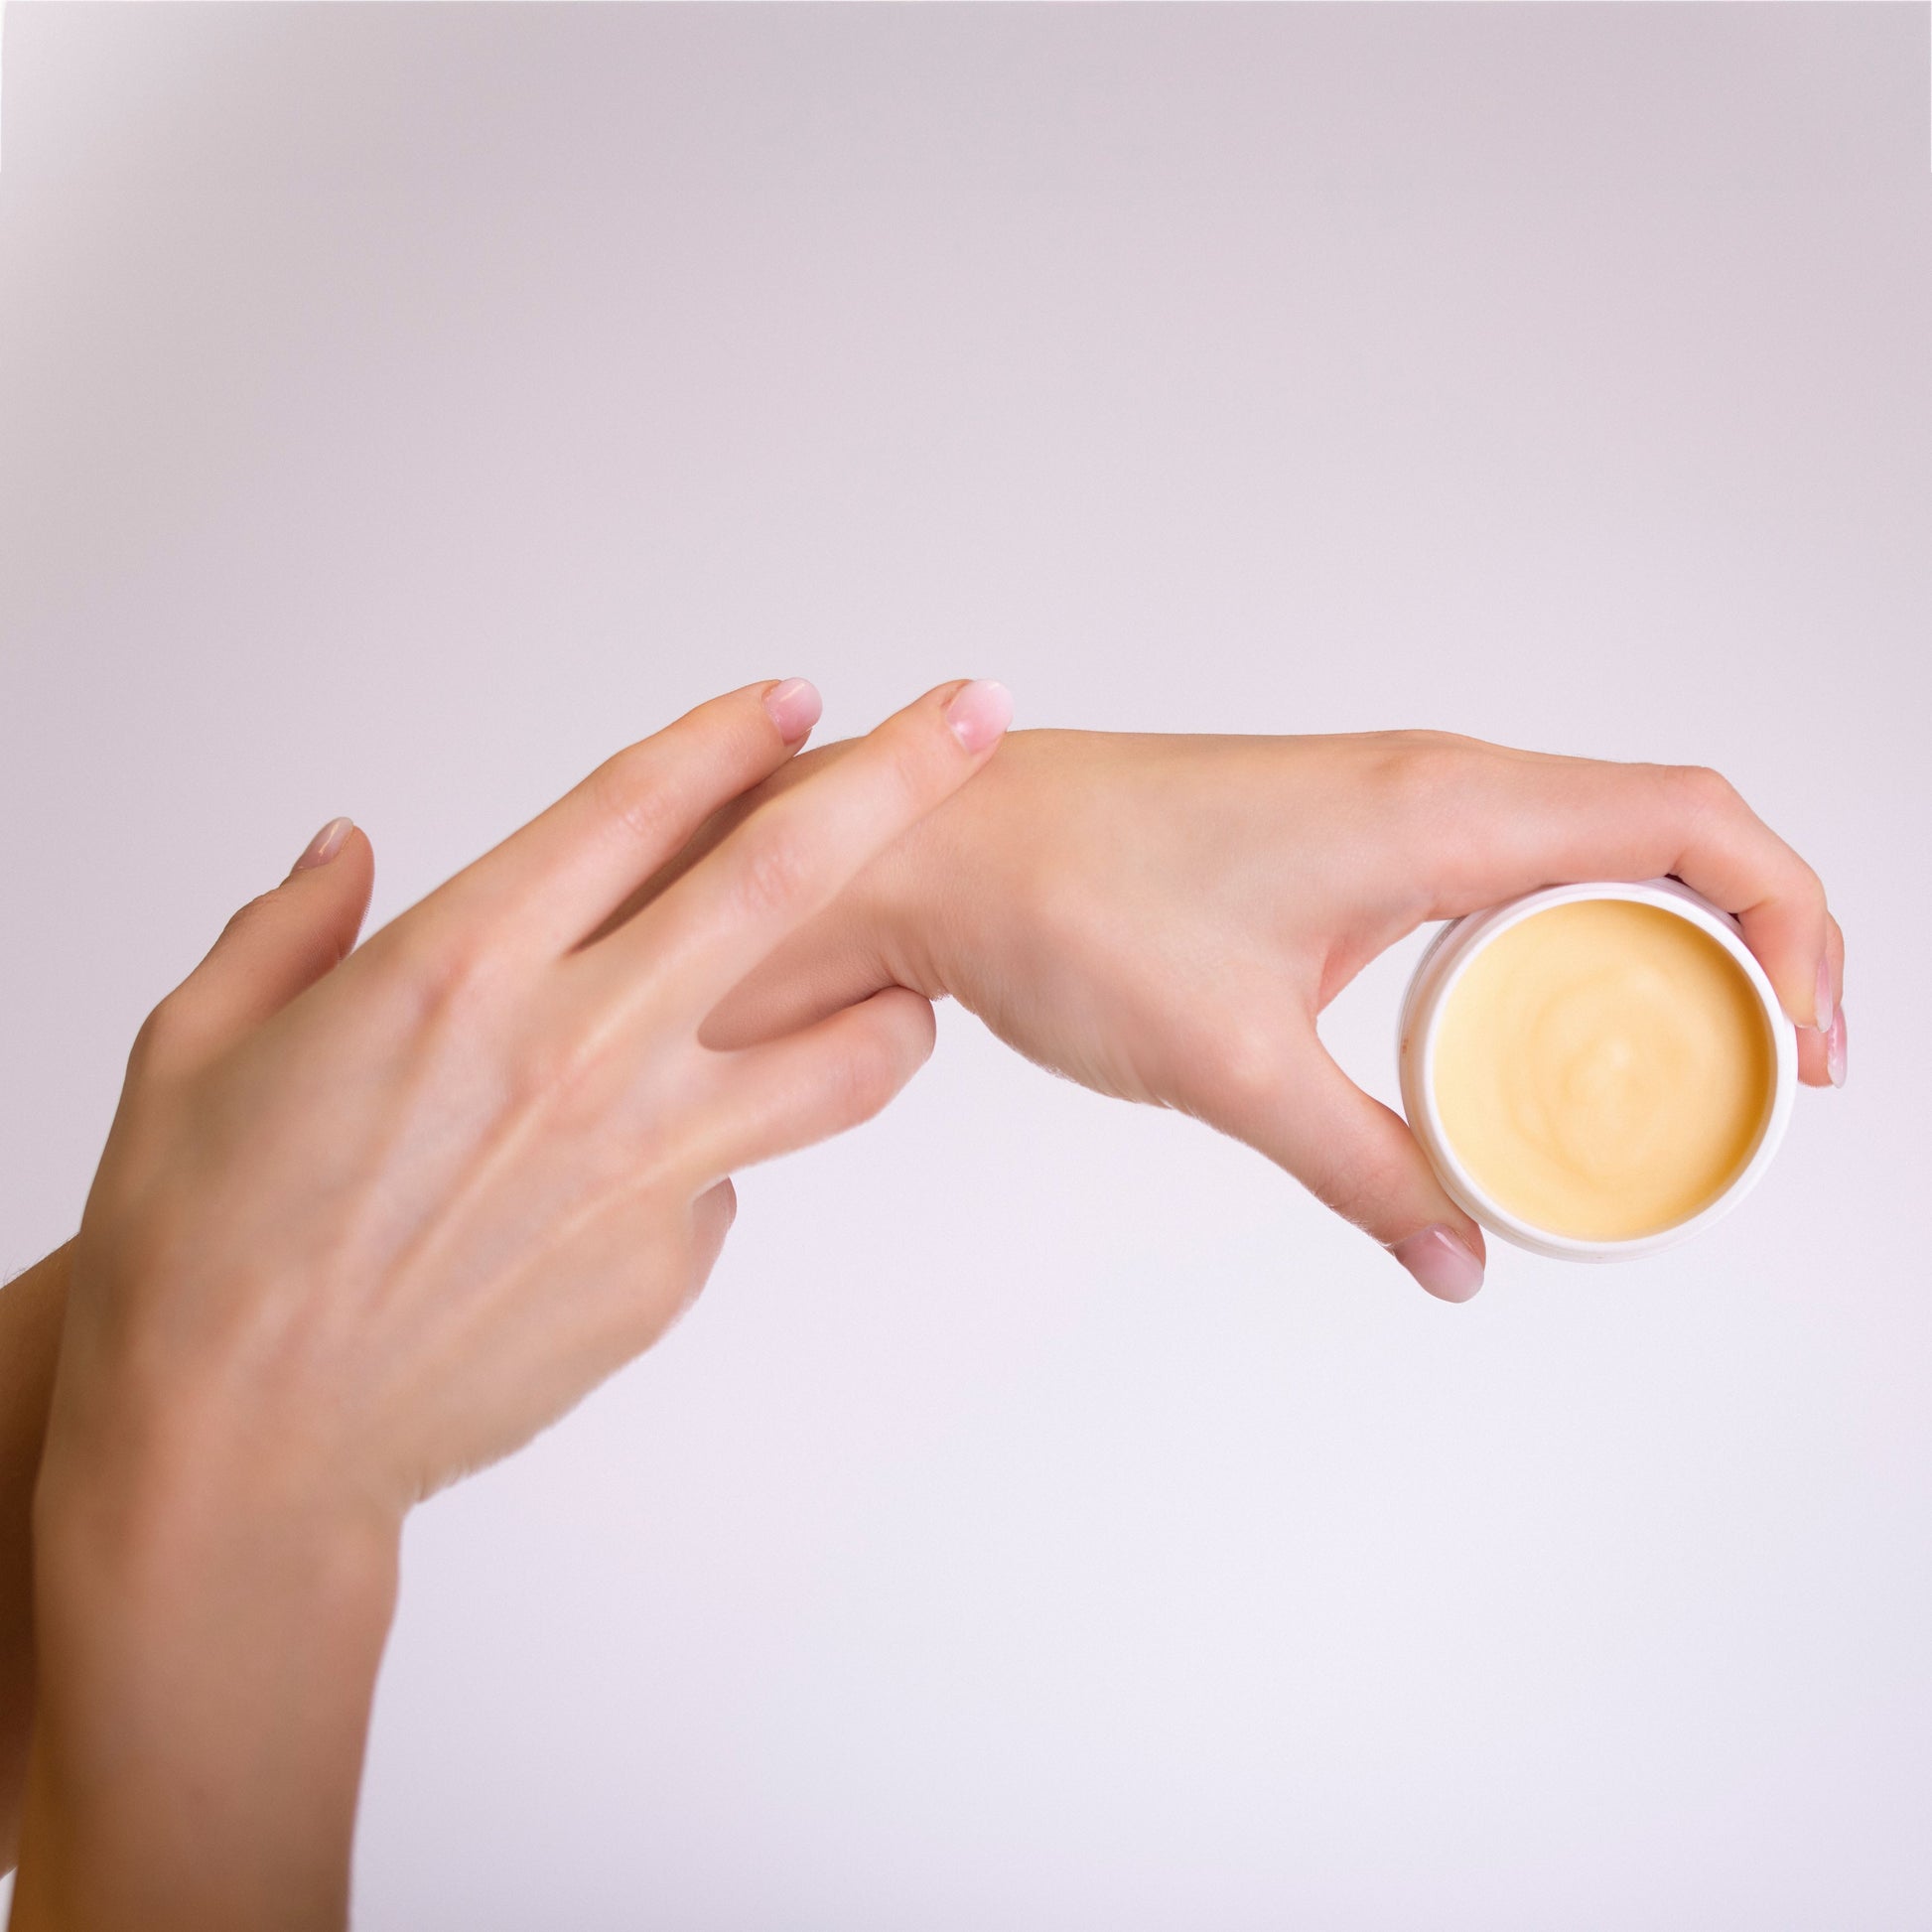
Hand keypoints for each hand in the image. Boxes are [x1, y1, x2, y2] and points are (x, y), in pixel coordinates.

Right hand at [13, 675, 1013, 1930]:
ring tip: (915, 987)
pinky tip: (655, 1167)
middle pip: (787, 882)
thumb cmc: (201, 1245)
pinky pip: (737, 1173)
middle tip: (980, 717)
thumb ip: (292, 929)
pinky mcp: (672, 1263)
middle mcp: (579, 1050)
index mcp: (459, 965)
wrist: (243, 1444)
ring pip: (847, 1058)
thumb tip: (349, 851)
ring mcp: (645, 1164)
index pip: (634, 805)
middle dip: (902, 778)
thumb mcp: (200, 1048)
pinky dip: (726, 1145)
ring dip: (899, 1002)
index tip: (800, 698)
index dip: (730, 736)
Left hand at [705, 729, 1843, 1301]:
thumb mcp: (1233, 1064)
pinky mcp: (1339, 831)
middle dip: (1747, 947)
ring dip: (1653, 944)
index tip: (1811, 1050)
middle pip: (1664, 833)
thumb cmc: (1067, 909)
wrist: (942, 843)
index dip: (1792, 924)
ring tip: (1668, 1071)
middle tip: (1758, 1083)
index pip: (1690, 825)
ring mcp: (1386, 799)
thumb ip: (1361, 1165)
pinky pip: (1503, 867)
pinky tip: (1531, 1030)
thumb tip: (1456, 1256)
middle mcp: (1432, 783)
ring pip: (1585, 847)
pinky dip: (1559, 939)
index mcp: (1440, 810)